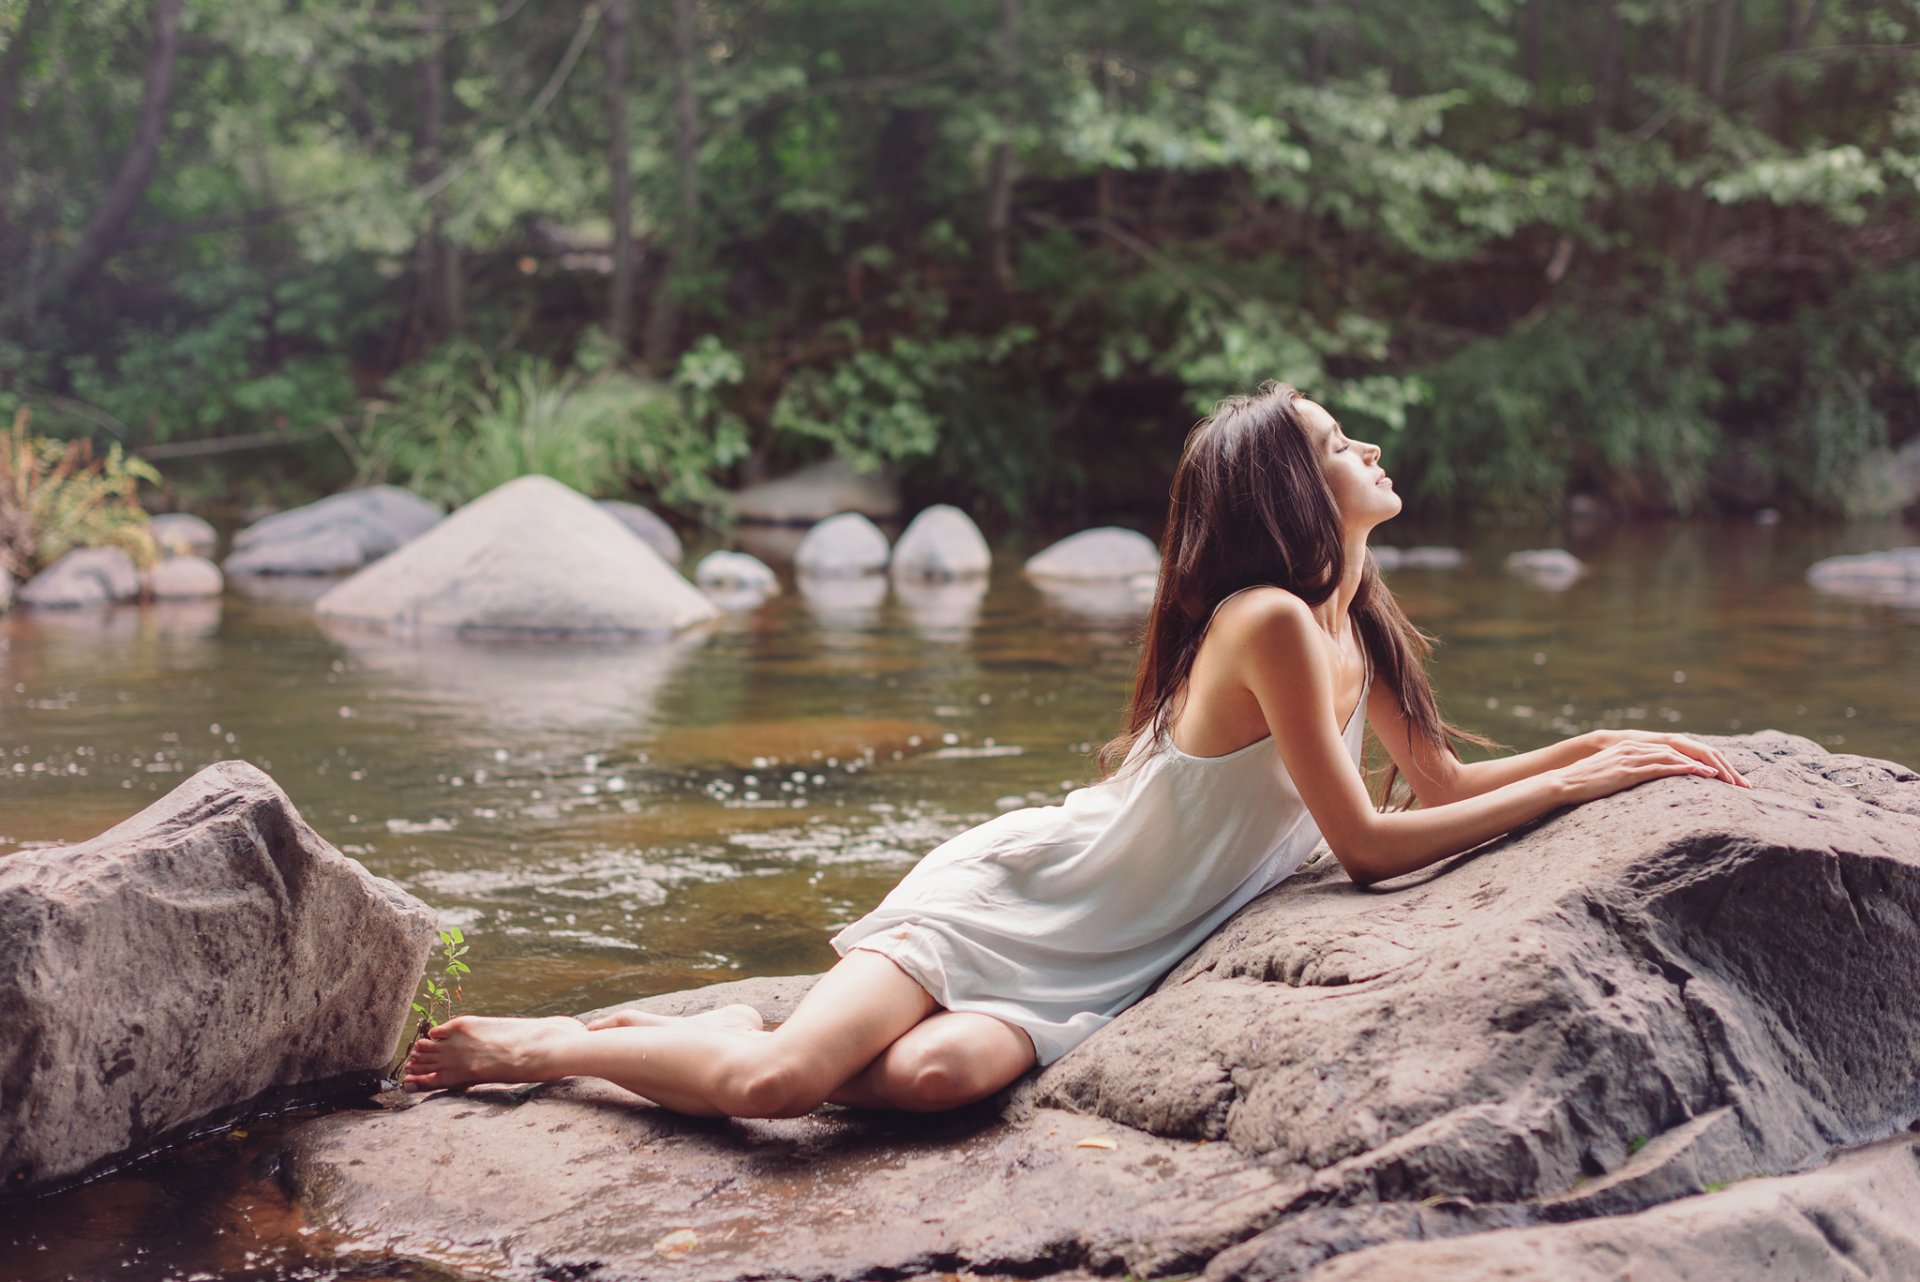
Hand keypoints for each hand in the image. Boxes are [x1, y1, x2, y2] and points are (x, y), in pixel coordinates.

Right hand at [1555, 735, 1749, 805]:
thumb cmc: (1586, 784)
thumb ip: (1631, 774)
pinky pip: (1662, 767)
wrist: (1564, 783)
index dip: (1702, 761)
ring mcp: (1633, 758)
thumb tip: (1647, 788)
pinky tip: (1702, 774)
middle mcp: (1637, 748)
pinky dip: (1684, 769)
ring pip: (1676, 757)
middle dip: (1713, 764)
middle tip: (1736, 780)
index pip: (1677, 751)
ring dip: (1703, 766)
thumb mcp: (1613, 775)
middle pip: (1683, 751)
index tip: (1724, 776)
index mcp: (1634, 748)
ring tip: (1727, 778)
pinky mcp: (1629, 770)